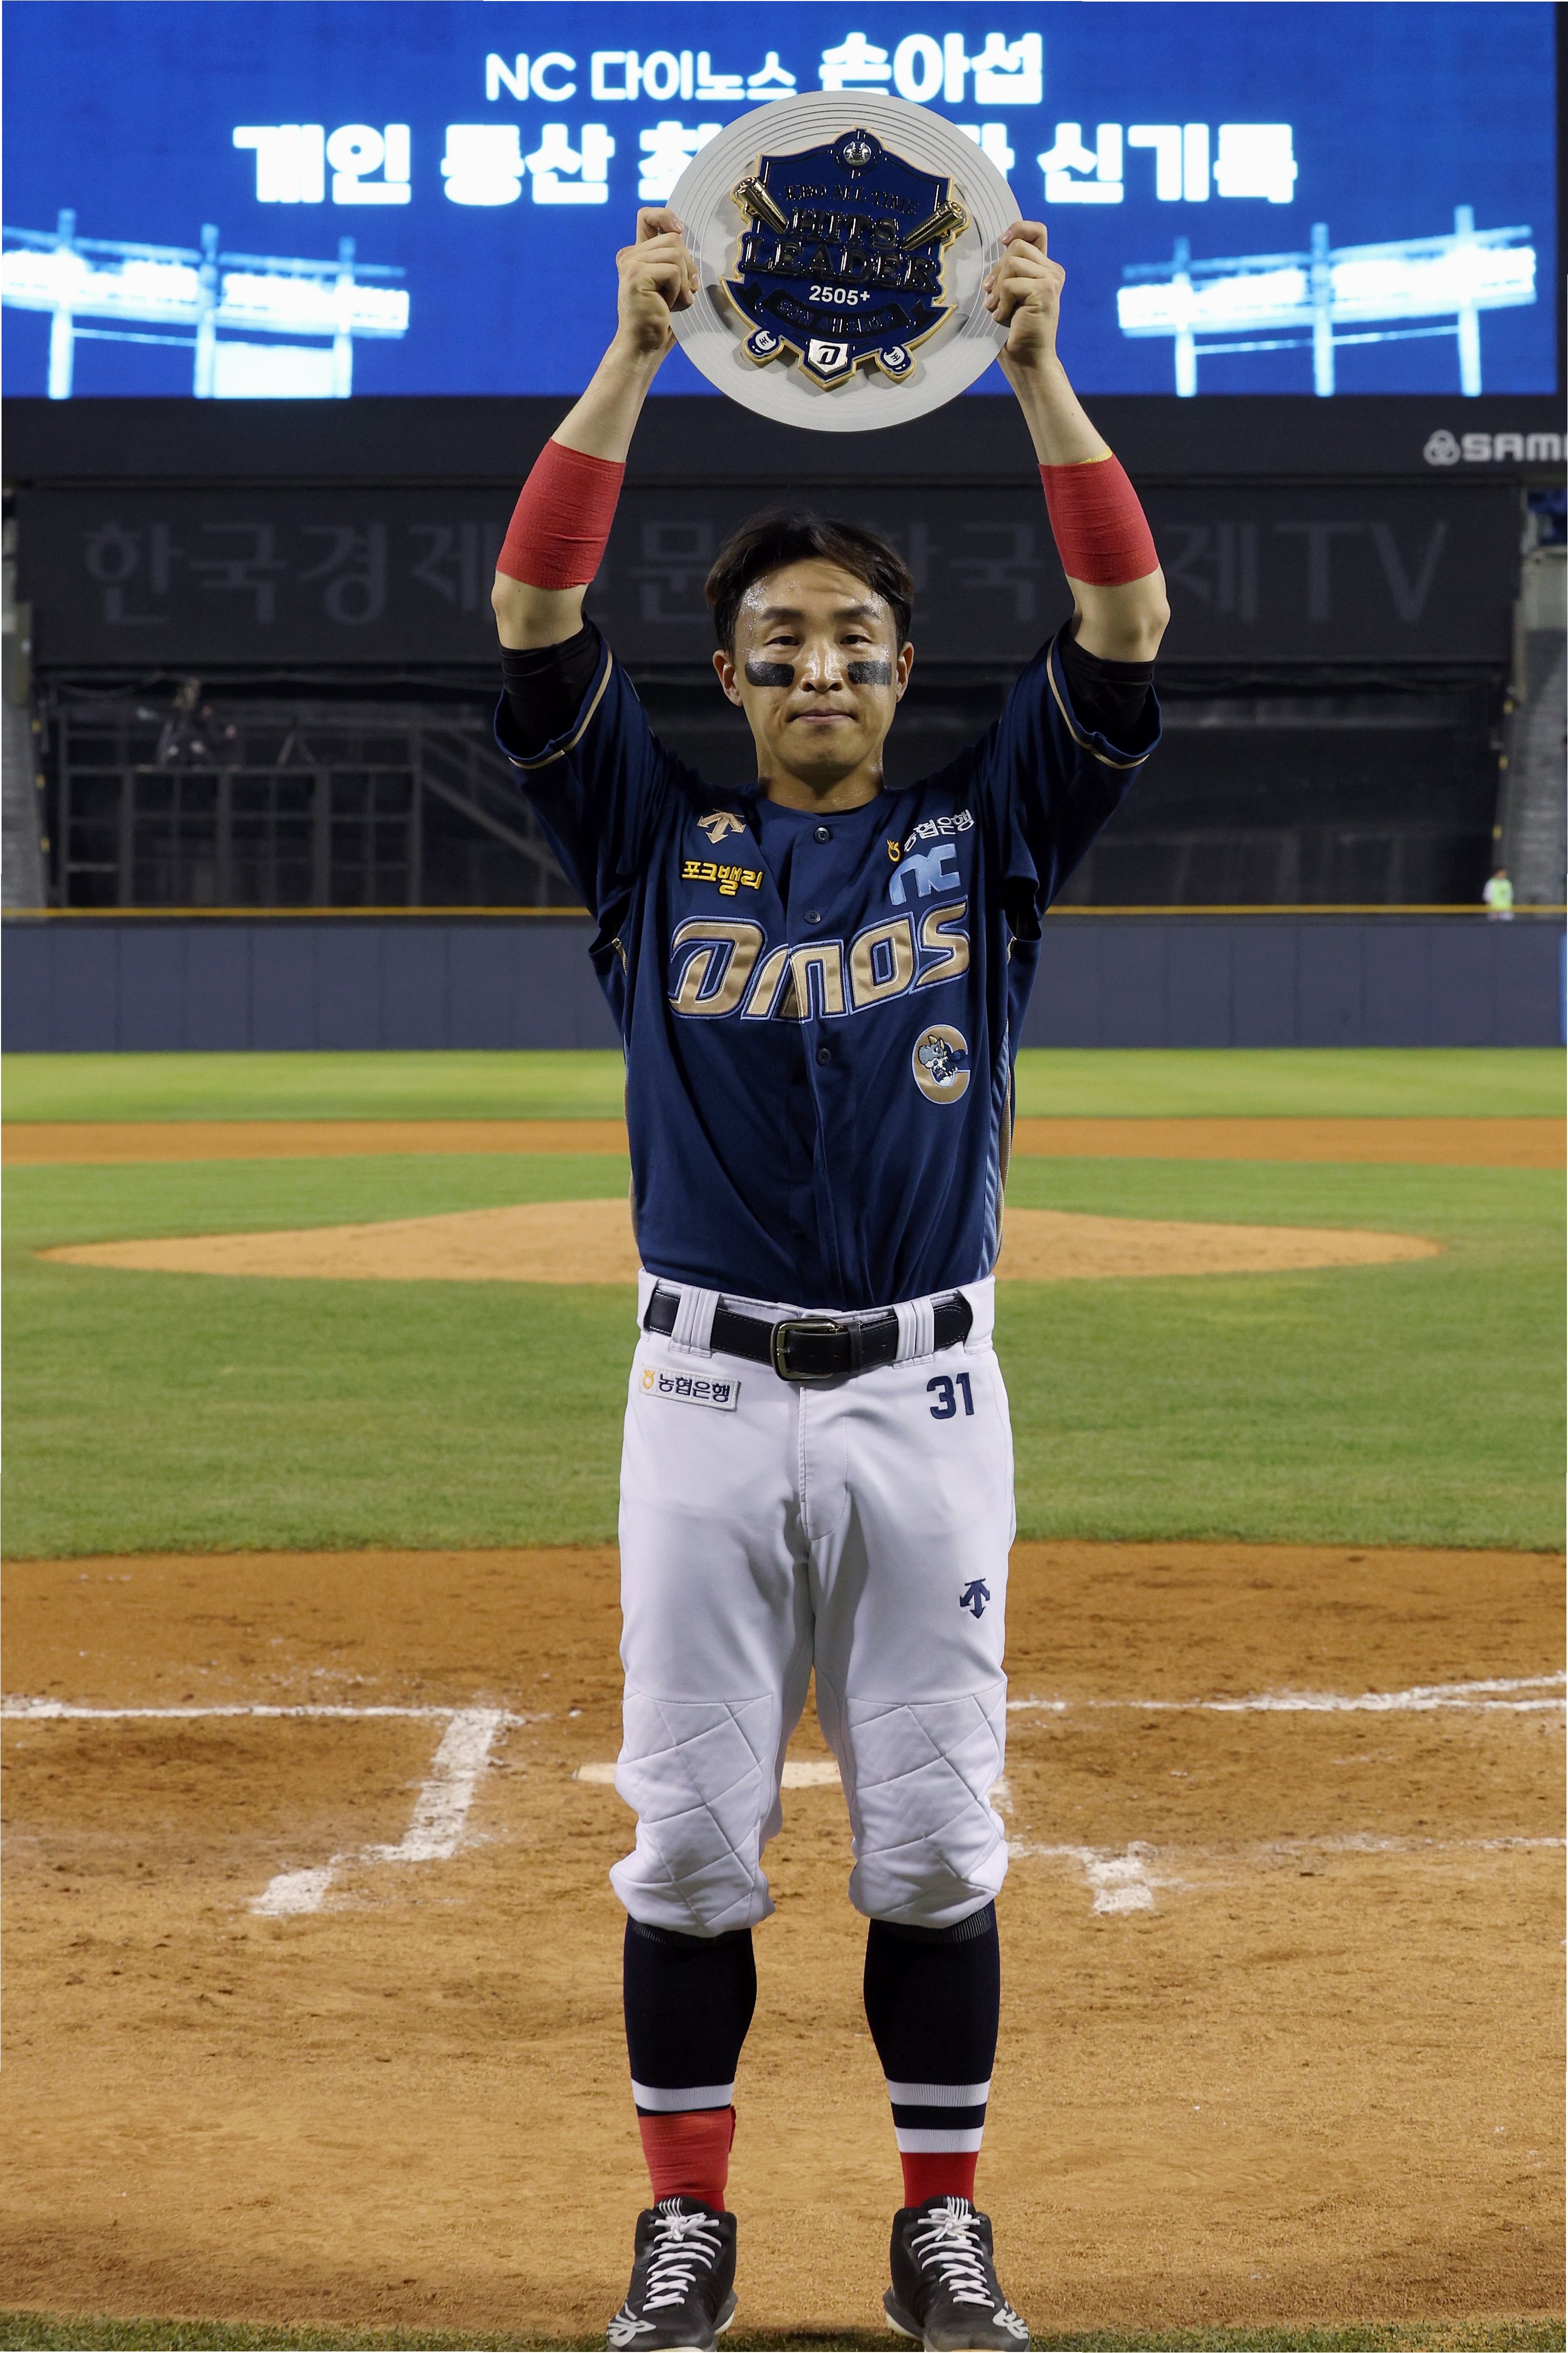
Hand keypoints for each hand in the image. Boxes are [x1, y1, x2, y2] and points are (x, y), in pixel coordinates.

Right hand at [614, 208, 698, 360]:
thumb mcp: (672, 283)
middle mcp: (630, 255)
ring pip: (675, 253)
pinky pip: (672, 271)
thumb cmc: (661, 319)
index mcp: (637, 254)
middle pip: (673, 238)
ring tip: (675, 301)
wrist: (645, 346)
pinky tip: (669, 305)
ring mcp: (631, 263)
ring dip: (683, 281)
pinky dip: (678, 290)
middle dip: (687, 264)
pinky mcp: (636, 275)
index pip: (647, 216)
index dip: (665, 216)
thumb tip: (687, 240)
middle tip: (684, 291)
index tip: (680, 230)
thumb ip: (675, 260)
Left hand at [984, 220, 1063, 378]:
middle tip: (995, 298)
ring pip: (1012, 263)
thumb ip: (1007, 272)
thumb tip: (995, 252)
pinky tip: (1006, 318)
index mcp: (1044, 270)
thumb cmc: (1013, 333)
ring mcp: (1051, 279)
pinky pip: (1011, 283)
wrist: (1026, 362)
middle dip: (998, 271)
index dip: (1019, 228)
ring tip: (1001, 310)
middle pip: (1016, 246)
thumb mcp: (1007, 295)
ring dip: (999, 289)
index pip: (1036, 231)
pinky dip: (1002, 303)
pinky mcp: (1045, 290)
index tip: (1002, 241)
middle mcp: (1052, 271)